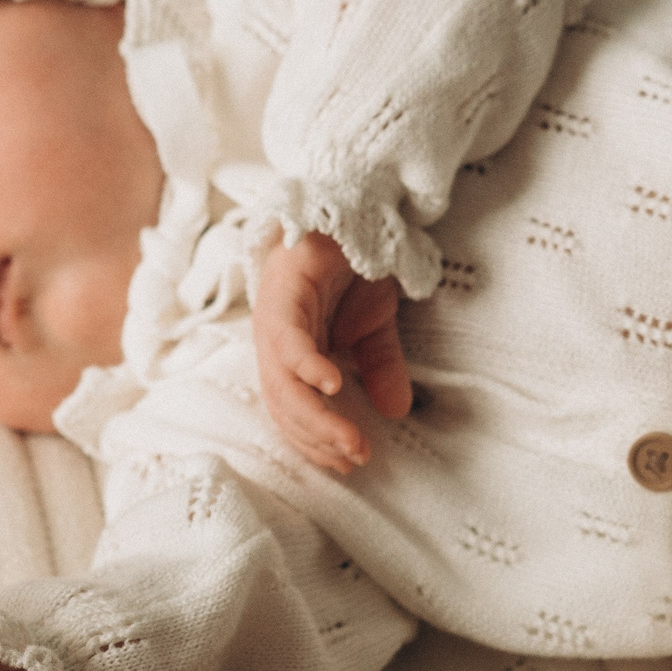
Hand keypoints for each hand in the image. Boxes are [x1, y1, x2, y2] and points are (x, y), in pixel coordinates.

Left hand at [254, 232, 413, 474]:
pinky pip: (288, 339)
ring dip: (315, 416)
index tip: (349, 463)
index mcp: (291, 352)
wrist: (352, 208)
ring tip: (349, 439)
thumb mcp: (376, 325)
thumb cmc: (353, 265)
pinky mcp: (283, 293)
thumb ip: (381, 367)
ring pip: (283, 382)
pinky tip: (329, 386)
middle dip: (318, 438)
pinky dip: (306, 366)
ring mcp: (275, 317)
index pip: (293, 410)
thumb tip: (396, 412)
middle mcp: (275, 340)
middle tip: (354, 459)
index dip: (318, 440)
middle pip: (284, 404)